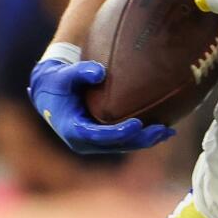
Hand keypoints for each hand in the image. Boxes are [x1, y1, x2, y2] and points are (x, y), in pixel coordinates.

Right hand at [27, 56, 172, 154]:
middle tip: (162, 130)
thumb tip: (99, 71)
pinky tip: (163, 130)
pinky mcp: (102, 140)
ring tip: (169, 132)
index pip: (100, 136)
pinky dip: (142, 136)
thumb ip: (79, 72)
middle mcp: (85, 142)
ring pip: (124, 146)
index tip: (138, 124)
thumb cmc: (56, 82)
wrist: (48, 93)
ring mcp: (94, 143)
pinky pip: (125, 141)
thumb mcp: (63, 75)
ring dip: (146, 141)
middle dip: (141, 139)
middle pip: (117, 145)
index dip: (120, 132)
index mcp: (74, 130)